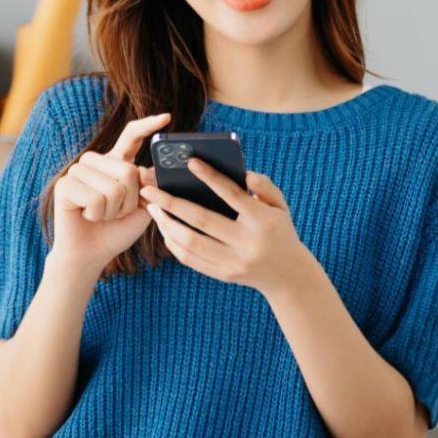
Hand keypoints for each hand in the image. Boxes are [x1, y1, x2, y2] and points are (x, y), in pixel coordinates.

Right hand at [49, 112, 167, 275]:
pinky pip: (96, 199)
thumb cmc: (117, 231)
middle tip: (116, 212)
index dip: (148, 126)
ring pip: (113, 187)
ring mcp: (77, 171)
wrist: (91, 254)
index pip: (131, 137)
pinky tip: (87, 217)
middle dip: (129, 201)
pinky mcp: (64, 185)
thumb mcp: (143, 208)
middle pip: (127, 171)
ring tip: (101, 215)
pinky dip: (98, 215)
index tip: (167, 117)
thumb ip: (149, 186)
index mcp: (115, 163)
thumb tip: (146, 170)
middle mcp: (95, 162)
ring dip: (113, 211)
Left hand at [140, 160, 311, 296]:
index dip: (210, 177)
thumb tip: (246, 174)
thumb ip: (265, 187)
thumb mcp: (281, 206)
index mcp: (262, 221)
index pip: (232, 194)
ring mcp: (233, 262)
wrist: (287, 275)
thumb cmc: (279, 231)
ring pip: (190, 242)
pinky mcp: (223, 275)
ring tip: (153, 208)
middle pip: (201, 220)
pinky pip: (190, 259)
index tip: (190, 162)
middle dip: (171, 203)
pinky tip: (165, 228)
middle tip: (150, 189)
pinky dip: (173, 243)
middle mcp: (246, 243)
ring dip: (166, 224)